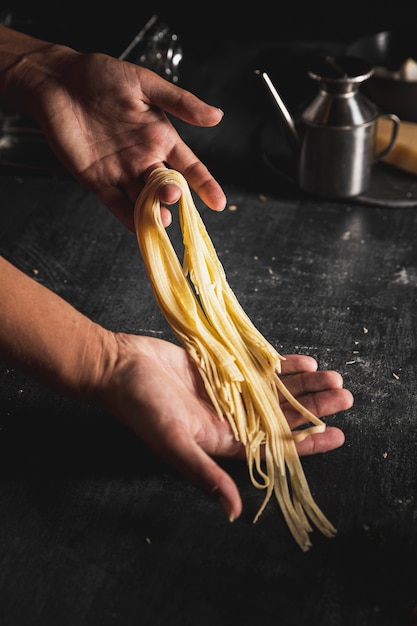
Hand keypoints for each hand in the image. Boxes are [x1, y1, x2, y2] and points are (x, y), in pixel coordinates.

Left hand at [30, 48, 225, 230]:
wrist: (58, 81)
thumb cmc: (101, 76)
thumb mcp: (146, 83)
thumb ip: (180, 103)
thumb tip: (217, 116)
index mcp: (160, 138)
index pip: (189, 166)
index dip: (205, 184)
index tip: (218, 202)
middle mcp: (144, 158)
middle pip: (166, 186)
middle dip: (172, 195)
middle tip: (171, 195)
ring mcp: (121, 171)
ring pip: (144, 200)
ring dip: (153, 212)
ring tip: (160, 218)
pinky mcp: (97, 180)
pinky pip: (116, 204)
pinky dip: (128, 218)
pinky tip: (139, 228)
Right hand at [101, 334, 352, 521]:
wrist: (120, 367)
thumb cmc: (142, 406)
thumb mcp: (174, 441)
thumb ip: (205, 474)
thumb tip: (234, 512)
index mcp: (222, 440)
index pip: (275, 446)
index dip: (307, 443)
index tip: (338, 434)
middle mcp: (230, 417)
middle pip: (281, 416)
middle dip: (313, 407)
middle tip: (345, 397)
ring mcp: (228, 391)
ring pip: (275, 390)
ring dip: (303, 384)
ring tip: (333, 377)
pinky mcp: (222, 367)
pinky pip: (258, 368)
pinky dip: (280, 366)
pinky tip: (302, 361)